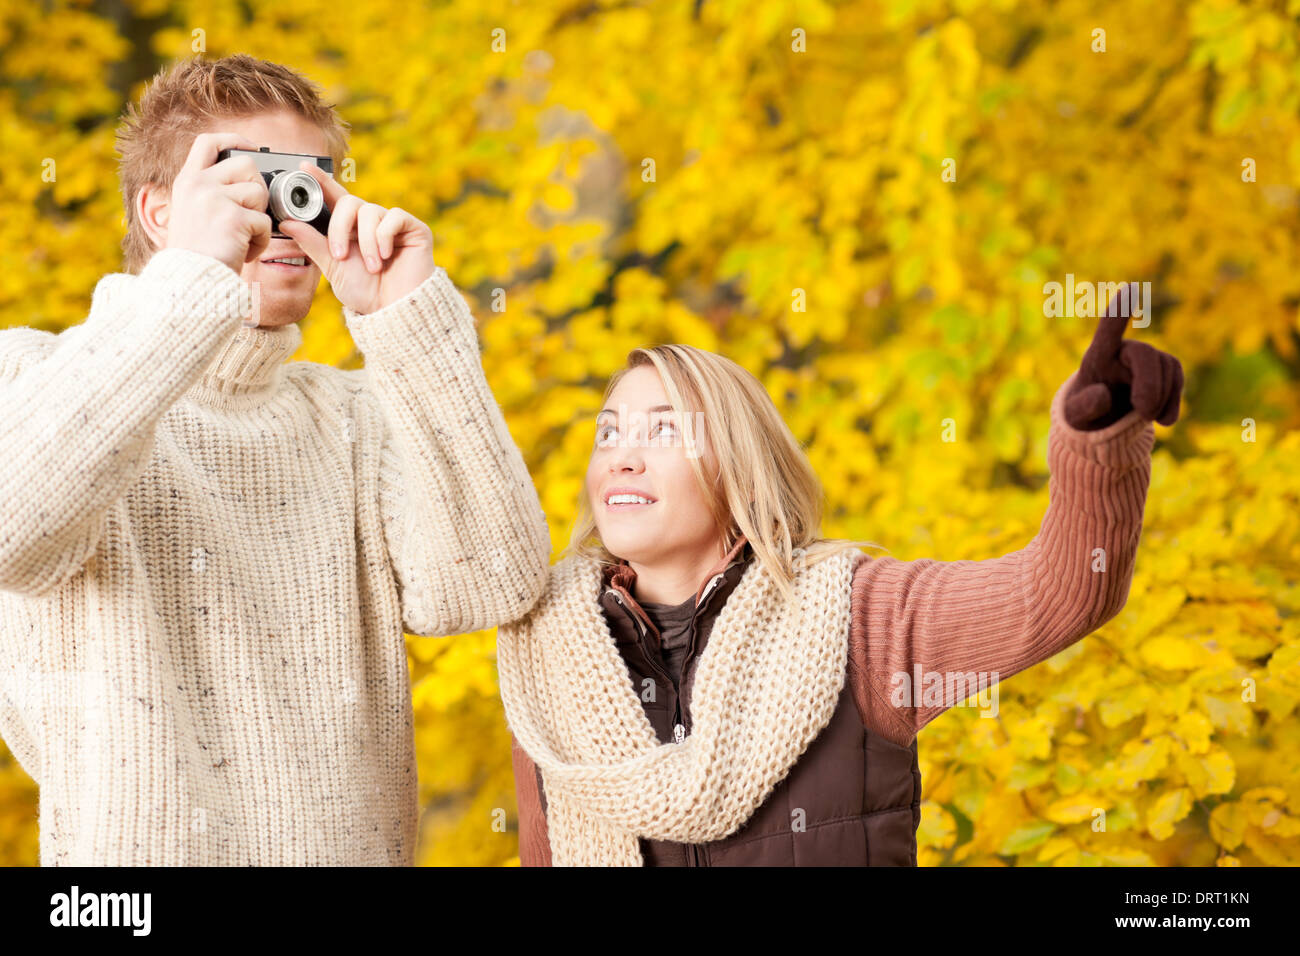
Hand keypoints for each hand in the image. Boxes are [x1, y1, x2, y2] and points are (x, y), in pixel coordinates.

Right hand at [164, 133, 272, 274]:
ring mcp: (214, 199)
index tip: (252, 148)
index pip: (208, 142)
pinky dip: (260, 241)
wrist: (188, 282)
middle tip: (248, 216)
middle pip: (247, 165)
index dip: (234, 140)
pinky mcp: (233, 218)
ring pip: (260, 193)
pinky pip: (264, 222)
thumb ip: (211, 193)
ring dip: (259, 219)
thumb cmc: (195, 256)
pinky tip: (243, 253)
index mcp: (187, 182)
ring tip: (242, 238)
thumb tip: (249, 182)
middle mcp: (198, 185)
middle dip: (257, 190)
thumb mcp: (192, 214)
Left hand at [278, 163, 434, 314]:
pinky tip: (386, 256)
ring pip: (371, 212)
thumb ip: (312, 243)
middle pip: (350, 202)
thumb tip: (286, 222)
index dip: (321, 181)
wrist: (394, 312)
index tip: (303, 167)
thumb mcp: (333, 267)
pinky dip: (385, 236)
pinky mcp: (414, 229)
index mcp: (351, 229)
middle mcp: (371, 223)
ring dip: (366, 241)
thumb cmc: (367, 293)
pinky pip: (394, 217)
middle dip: (340, 227)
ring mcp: (393, 225)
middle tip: (341, 255)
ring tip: (372, 266)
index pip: (334, 198)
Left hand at [1064, 284, 1183, 429]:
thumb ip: (1084, 407)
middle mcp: (1123, 349)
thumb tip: (1103, 395)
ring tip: (1144, 417)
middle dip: (1149, 386)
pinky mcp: (1165, 368)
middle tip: (1144, 413)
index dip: (1120, 310)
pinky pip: (1177, 377)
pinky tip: (1163, 420)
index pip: (1108, 328)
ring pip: (1166, 367)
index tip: (1131, 288)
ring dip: (1160, 398)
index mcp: (1097, 356)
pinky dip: (1172, 402)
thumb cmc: (1083, 412)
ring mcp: (1147, 357)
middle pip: (1145, 355)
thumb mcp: (1075, 417)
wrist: (1104, 418)